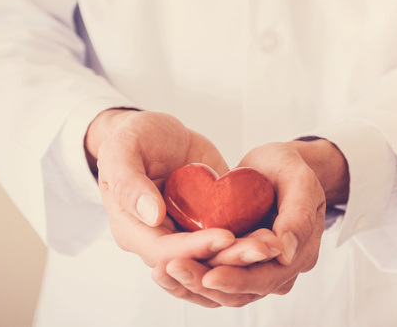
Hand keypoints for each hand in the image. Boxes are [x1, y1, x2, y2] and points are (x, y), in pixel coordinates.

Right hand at [86, 109, 278, 306]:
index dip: (195, 248)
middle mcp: (161, 240)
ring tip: (274, 246)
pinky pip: (229, 240)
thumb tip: (152, 216)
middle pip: (196, 262)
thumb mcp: (122, 150)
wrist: (158, 133)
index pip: (165, 251)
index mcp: (134, 230)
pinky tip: (274, 238)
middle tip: (263, 249)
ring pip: (216, 258)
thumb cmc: (134, 138)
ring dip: (244, 257)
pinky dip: (249, 241)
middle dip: (230, 259)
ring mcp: (186, 234)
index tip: (225, 236)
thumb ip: (129, 183)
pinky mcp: (208, 223)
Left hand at [168, 140, 347, 304]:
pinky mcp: (235, 260)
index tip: (209, 275)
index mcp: (300, 254)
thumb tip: (285, 251)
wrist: (278, 165)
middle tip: (173, 269)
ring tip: (162, 272)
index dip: (237, 279)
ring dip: (192, 285)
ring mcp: (256, 267)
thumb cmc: (290, 167)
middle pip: (240, 292)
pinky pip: (213, 274)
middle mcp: (279, 269)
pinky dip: (191, 276)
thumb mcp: (299, 180)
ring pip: (223, 291)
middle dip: (205, 283)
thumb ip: (298, 214)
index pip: (266, 278)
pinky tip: (165, 268)